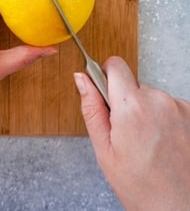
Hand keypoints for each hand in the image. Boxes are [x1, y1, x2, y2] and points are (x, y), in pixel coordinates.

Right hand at [75, 56, 189, 209]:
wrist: (178, 207)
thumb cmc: (142, 186)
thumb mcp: (104, 149)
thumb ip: (91, 108)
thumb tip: (81, 79)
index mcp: (132, 107)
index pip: (114, 65)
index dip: (104, 76)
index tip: (103, 93)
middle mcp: (159, 101)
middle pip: (132, 84)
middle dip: (125, 102)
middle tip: (124, 133)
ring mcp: (180, 107)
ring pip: (150, 97)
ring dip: (145, 112)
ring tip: (145, 142)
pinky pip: (168, 107)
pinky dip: (162, 120)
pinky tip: (160, 142)